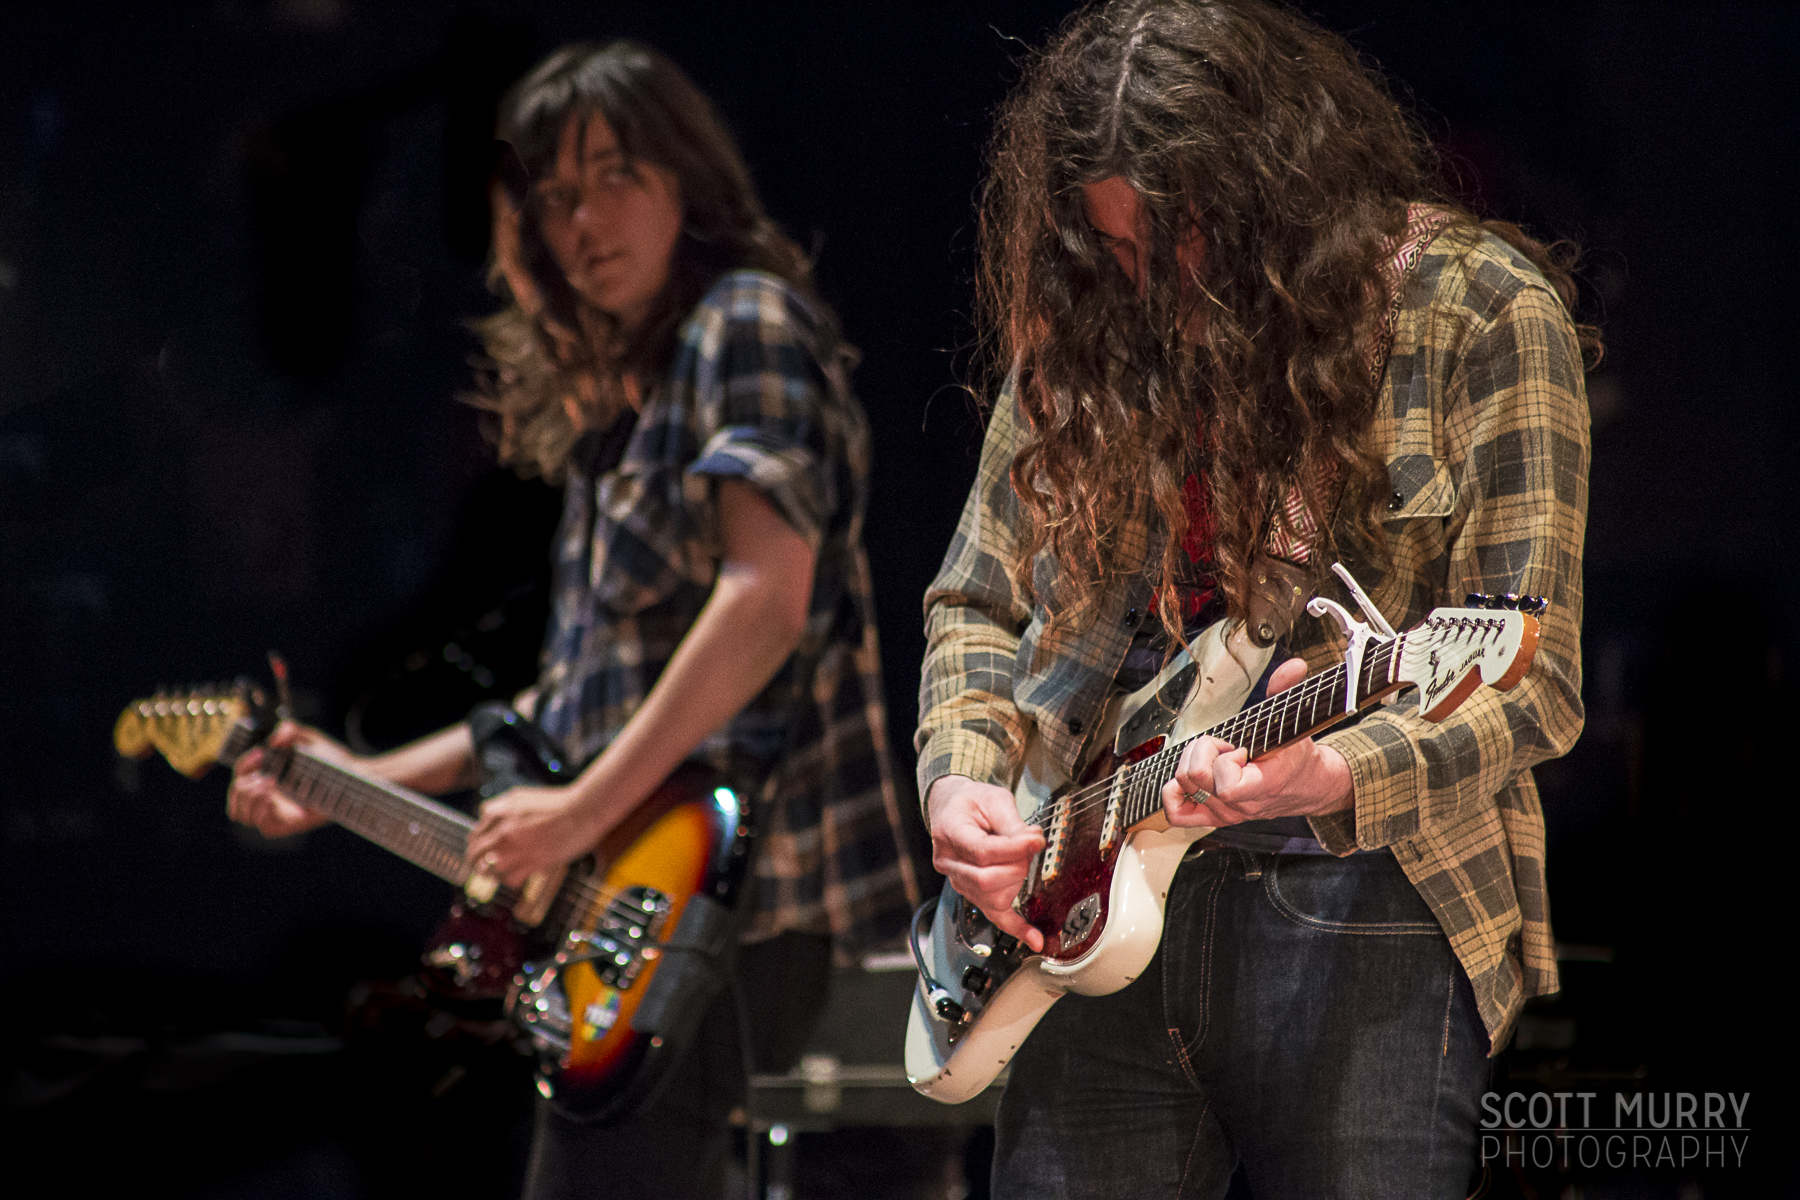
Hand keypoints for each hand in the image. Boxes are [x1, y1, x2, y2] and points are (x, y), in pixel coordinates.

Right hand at [226, 723, 339, 837]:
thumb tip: (275, 738)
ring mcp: (277, 813)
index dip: (244, 765)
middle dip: (243, 784)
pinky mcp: (288, 826)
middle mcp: (268, 796)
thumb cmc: (332, 759)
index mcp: (268, 776)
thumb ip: (291, 730)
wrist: (355, 776)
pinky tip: (277, 798)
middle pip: (235, 797)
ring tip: (272, 785)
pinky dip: (264, 812)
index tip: (262, 753)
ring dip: (251, 798)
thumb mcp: (310, 738)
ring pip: (242, 814)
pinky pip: (263, 827)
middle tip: (267, 777)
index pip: (241, 775)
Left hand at [467, 785, 603, 887]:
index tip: (479, 853)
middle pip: (475, 855)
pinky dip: (510, 881)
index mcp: (499, 814)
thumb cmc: (558, 802)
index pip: (473, 837)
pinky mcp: (532, 863)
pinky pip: (510, 880)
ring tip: (499, 874)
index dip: (475, 846)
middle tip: (479, 870)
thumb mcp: (522, 795)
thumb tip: (484, 813)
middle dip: (475, 864)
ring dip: (492, 874)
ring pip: (488, 871)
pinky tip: (517, 877)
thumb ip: (499, 805)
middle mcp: (503, 832)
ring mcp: (517, 849)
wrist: (584, 810)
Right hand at [927, 775, 1047, 952]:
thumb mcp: (993, 800)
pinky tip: (1034, 938)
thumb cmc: (972, 802)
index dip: (1015, 849)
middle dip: (1017, 866)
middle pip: (986, 880)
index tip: (1037, 839)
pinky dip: (1016, 928)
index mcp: (949, 833)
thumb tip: (1034, 842)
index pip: (983, 852)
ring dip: (1017, 882)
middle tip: (1031, 847)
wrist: (954, 808)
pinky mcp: (971, 892)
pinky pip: (993, 915)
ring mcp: (958, 881)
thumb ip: (1013, 823)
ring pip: (992, 899)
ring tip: (1023, 859)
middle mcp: (949, 862)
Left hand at [1161, 657, 1353, 827]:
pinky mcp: (1214, 817)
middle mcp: (1242, 804)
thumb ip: (1287, 692)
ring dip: (1193, 763)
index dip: (1224, 758)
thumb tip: (1294, 666)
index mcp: (1264, 785)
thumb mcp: (1294, 722)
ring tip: (1216, 757)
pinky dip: (1175, 792)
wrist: (1305, 786)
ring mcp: (1226, 814)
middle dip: (1204, 751)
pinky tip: (1191, 777)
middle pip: (1194, 777)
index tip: (1240, 747)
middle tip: (1225, 746)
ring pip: (1182, 785)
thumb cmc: (1296, 756)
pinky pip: (1178, 813)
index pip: (1226, 785)